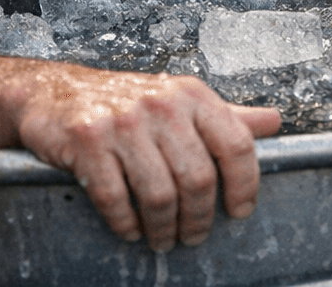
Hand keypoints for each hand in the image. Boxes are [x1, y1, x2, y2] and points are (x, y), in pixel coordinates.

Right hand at [15, 69, 280, 252]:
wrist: (56, 93)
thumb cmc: (129, 104)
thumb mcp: (183, 102)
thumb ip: (228, 117)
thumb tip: (275, 123)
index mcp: (192, 95)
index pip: (236, 144)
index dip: (244, 186)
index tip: (239, 212)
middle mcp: (161, 104)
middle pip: (199, 178)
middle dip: (199, 219)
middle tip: (193, 236)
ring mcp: (123, 121)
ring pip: (160, 194)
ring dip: (164, 228)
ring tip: (163, 239)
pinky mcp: (88, 140)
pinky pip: (115, 198)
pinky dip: (126, 223)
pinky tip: (131, 228)